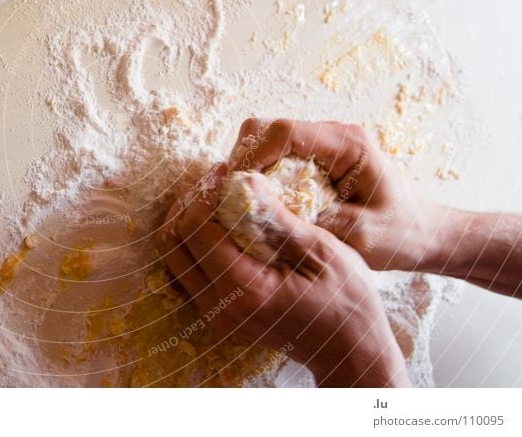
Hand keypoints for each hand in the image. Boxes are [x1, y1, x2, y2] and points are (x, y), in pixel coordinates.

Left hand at [157, 163, 409, 386]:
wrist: (350, 349)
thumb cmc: (348, 299)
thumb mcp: (321, 250)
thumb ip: (277, 217)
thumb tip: (244, 180)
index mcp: (244, 288)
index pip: (193, 228)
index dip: (204, 193)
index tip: (226, 172)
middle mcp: (220, 305)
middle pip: (171, 242)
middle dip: (189, 205)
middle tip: (217, 184)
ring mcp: (216, 315)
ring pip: (173, 259)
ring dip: (187, 224)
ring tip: (217, 202)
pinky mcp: (218, 316)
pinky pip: (186, 274)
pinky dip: (193, 246)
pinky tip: (220, 228)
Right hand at [227, 118, 445, 271]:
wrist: (426, 234)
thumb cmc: (401, 235)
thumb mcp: (360, 235)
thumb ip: (313, 219)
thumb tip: (263, 210)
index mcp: (348, 145)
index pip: (284, 132)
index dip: (253, 154)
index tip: (238, 187)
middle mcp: (333, 135)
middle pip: (266, 128)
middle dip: (244, 159)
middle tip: (237, 196)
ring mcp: (323, 143)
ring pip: (265, 138)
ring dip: (250, 167)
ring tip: (248, 201)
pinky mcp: (316, 157)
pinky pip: (275, 155)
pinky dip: (260, 174)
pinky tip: (264, 201)